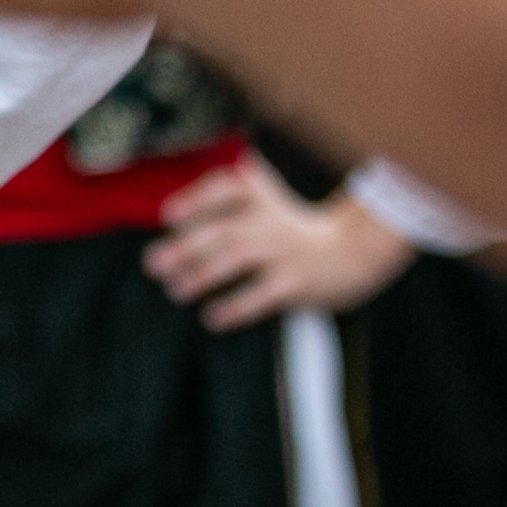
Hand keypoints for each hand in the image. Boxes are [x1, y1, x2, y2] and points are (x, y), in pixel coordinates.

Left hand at [141, 157, 411, 327]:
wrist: (353, 253)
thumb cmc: (294, 233)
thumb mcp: (268, 203)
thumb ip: (230, 199)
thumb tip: (170, 215)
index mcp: (262, 199)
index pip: (227, 188)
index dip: (197, 199)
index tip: (169, 215)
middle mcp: (271, 221)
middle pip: (224, 229)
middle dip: (186, 246)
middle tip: (153, 263)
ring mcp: (284, 252)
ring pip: (237, 259)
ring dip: (202, 275)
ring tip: (176, 290)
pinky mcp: (296, 283)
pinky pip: (261, 296)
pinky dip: (235, 307)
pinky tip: (212, 318)